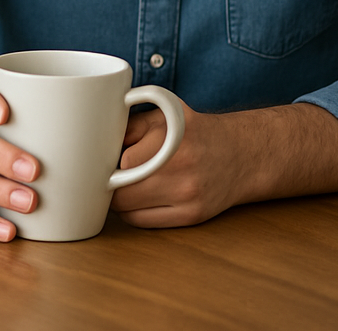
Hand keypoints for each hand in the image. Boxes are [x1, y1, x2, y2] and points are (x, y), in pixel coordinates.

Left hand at [110, 102, 244, 226]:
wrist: (241, 154)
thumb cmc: (194, 130)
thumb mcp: (162, 114)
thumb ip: (129, 125)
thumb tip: (95, 142)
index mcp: (172, 142)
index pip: (122, 163)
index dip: (105, 160)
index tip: (99, 156)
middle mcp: (182, 173)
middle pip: (122, 192)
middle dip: (107, 182)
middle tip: (102, 172)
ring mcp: (187, 199)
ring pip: (128, 210)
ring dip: (117, 199)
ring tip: (118, 183)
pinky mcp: (191, 217)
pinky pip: (144, 222)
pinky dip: (131, 212)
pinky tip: (134, 197)